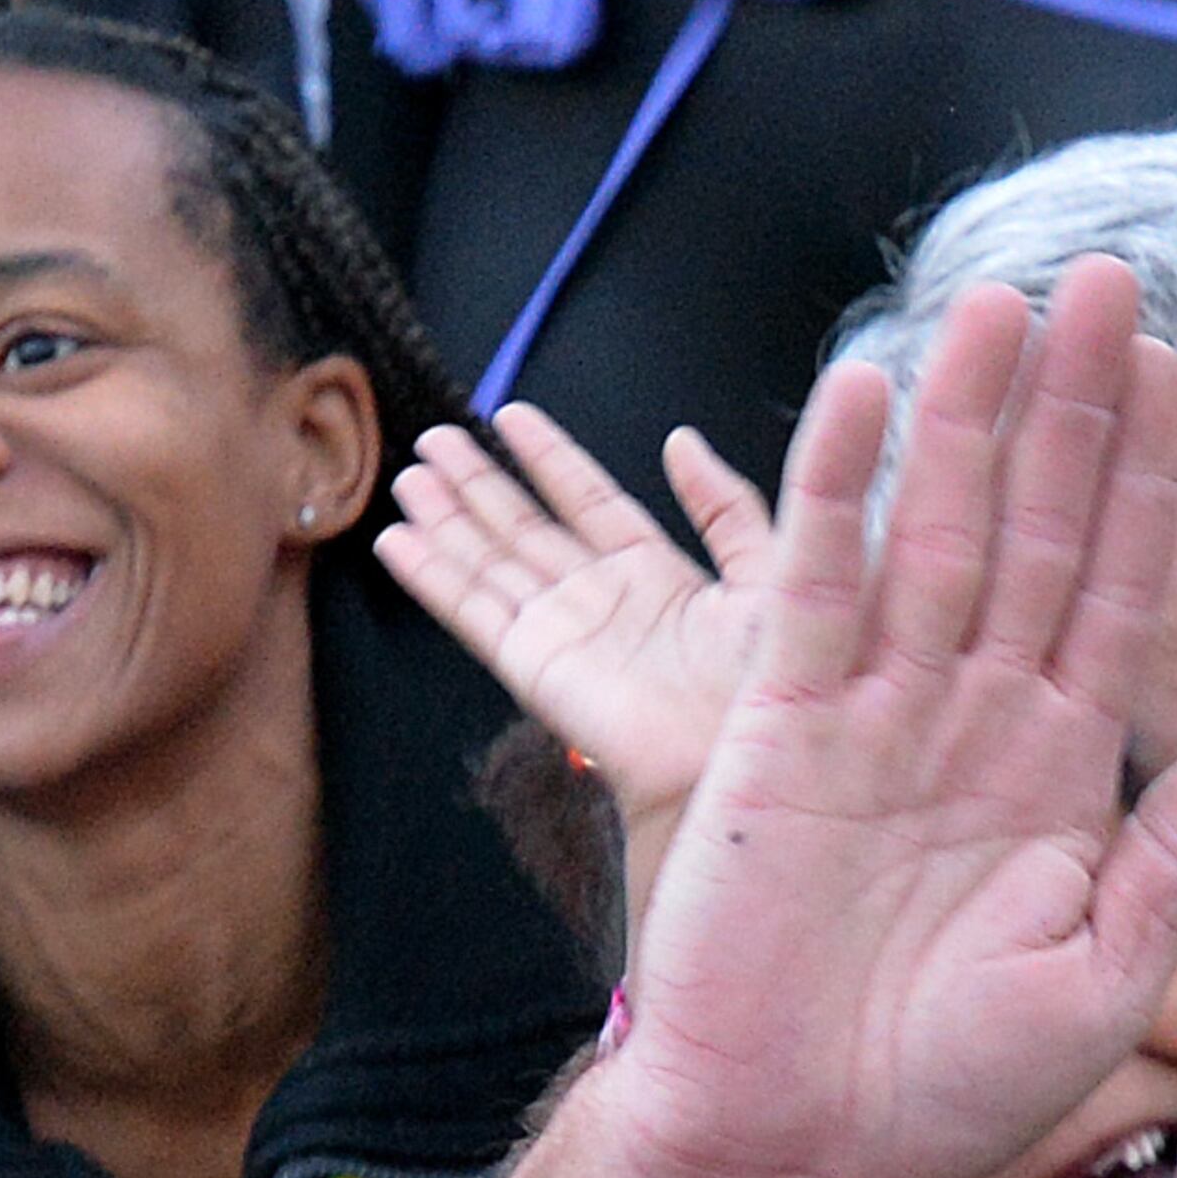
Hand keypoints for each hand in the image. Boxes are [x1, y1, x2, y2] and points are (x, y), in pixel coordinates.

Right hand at [375, 405, 772, 922]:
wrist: (747, 761)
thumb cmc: (777, 683)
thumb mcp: (768, 575)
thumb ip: (728, 509)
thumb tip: (682, 441)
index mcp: (661, 578)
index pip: (592, 501)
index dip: (551, 458)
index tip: (511, 416)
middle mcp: (605, 603)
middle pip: (528, 529)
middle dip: (481, 484)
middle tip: (434, 438)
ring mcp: (566, 634)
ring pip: (492, 563)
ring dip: (449, 519)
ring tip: (409, 475)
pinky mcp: (536, 667)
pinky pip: (475, 613)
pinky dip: (434, 577)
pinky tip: (399, 541)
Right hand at [469, 255, 1176, 1177]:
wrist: (788, 1143)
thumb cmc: (943, 1090)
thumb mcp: (1101, 986)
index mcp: (1060, 774)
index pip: (1119, 595)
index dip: (1147, 484)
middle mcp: (975, 720)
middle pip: (1037, 532)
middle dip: (1072, 409)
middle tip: (1109, 280)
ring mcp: (876, 715)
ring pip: (936, 534)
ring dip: (970, 417)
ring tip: (1007, 299)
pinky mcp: (777, 729)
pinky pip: (815, 587)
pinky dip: (837, 488)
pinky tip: (871, 390)